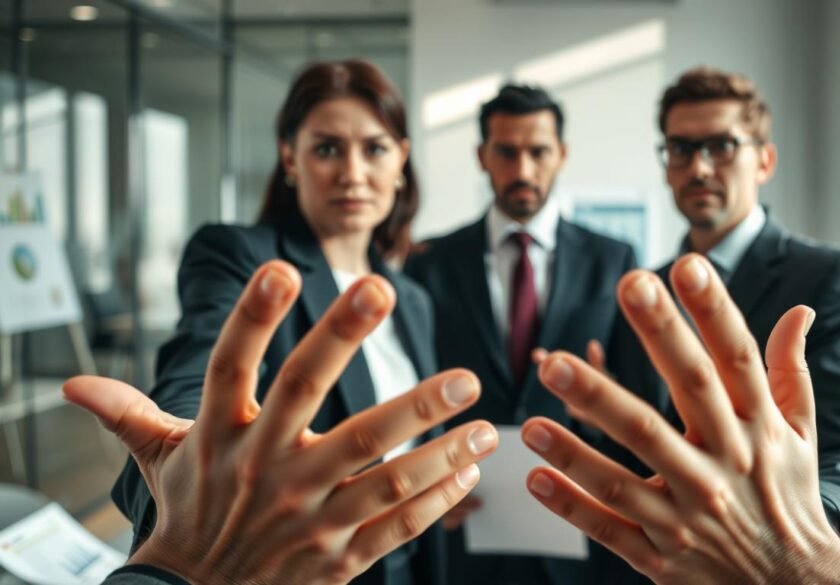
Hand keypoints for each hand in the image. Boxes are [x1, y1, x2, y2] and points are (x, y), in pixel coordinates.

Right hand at [64, 261, 498, 584]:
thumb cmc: (190, 518)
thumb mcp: (159, 465)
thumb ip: (129, 417)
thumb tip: (71, 385)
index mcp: (221, 438)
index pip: (231, 367)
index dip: (252, 318)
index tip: (283, 267)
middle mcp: (265, 469)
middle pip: (313, 397)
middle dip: (350, 344)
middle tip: (390, 293)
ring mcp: (307, 515)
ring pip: (381, 468)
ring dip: (436, 440)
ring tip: (483, 412)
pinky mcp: (340, 557)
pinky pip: (398, 524)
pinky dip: (438, 498)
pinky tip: (471, 470)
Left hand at [520, 254, 839, 584]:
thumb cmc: (788, 497)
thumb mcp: (800, 436)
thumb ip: (790, 372)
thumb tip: (801, 311)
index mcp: (758, 431)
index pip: (736, 361)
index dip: (714, 312)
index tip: (687, 264)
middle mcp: (724, 468)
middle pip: (687, 396)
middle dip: (656, 339)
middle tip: (622, 288)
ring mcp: (689, 516)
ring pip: (630, 471)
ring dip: (583, 435)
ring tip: (542, 391)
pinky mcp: (660, 557)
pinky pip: (610, 530)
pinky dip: (572, 506)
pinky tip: (535, 477)